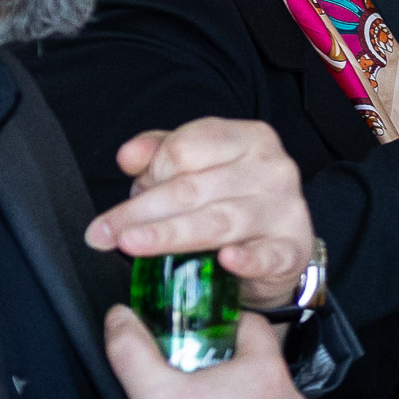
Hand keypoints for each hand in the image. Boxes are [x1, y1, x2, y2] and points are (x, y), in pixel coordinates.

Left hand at [88, 117, 318, 304]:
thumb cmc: (230, 201)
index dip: (152, 171)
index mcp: (248, 138)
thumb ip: (160, 154)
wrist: (278, 247)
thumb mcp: (197, 167)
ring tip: (133, 244)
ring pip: (218, 221)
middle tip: (105, 233)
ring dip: (170, 234)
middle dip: (142, 211)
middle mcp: (272, 169)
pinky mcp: (293, 249)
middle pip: (193, 187)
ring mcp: (285, 209)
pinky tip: (226, 260)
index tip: (131, 193)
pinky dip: (247, 260)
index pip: (188, 147)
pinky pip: (268, 255)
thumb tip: (128, 157)